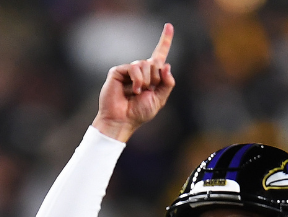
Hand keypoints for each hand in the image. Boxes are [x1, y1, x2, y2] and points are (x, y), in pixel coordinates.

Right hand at [92, 23, 175, 142]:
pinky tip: (134, 90)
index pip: (159, 55)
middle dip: (155, 78)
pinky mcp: (118, 71)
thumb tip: (166, 65)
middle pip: (155, 62)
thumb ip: (167, 83)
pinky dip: (137, 80)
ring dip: (146, 81)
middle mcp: (140, 71)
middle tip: (147, 91)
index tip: (169, 26)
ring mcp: (128, 70)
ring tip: (138, 93)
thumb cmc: (139, 113)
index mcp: (151, 76)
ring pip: (145, 64)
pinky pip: (134, 68)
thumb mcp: (159, 99)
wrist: (122, 120)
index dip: (165, 40)